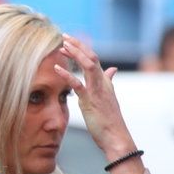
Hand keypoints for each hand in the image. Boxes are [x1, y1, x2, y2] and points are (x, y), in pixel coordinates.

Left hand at [53, 35, 135, 157]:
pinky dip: (67, 75)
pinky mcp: (90, 101)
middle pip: (92, 57)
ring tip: (63, 45)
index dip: (82, 49)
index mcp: (105, 82)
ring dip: (76, 54)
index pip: (94, 59)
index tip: (69, 42)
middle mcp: (102, 83)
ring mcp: (97, 91)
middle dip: (78, 45)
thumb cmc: (110, 119)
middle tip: (64, 36)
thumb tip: (112, 69)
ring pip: (88, 65)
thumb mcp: (109, 97)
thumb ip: (109, 81)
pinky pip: (78, 85)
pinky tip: (56, 69)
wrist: (116, 137)